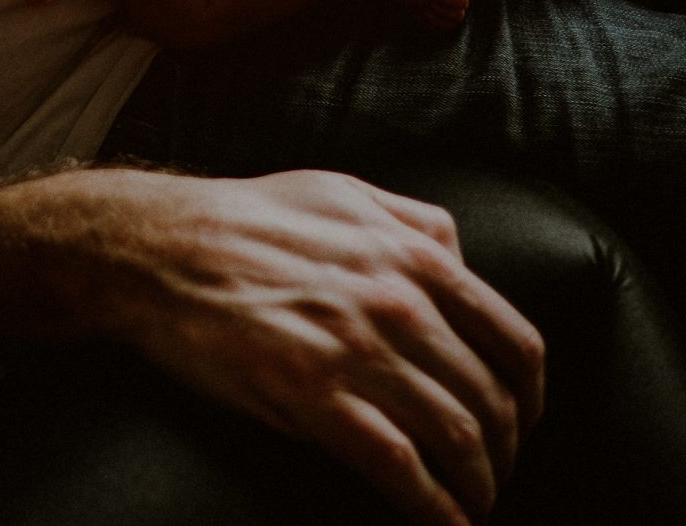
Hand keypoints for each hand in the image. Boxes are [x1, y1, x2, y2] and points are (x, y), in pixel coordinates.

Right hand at [86, 170, 543, 525]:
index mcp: (412, 256)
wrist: (155, 248)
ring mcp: (357, 353)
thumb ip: (412, 219)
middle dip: (504, 452)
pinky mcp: (312, 397)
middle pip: (490, 401)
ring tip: (472, 508)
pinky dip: (435, 509)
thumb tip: (460, 254)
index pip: (514, 343)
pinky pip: (400, 468)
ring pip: (455, 439)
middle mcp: (398, 305)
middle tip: (493, 476)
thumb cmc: (242, 216)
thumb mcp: (341, 191)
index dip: (530, 397)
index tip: (522, 424)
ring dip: (477, 487)